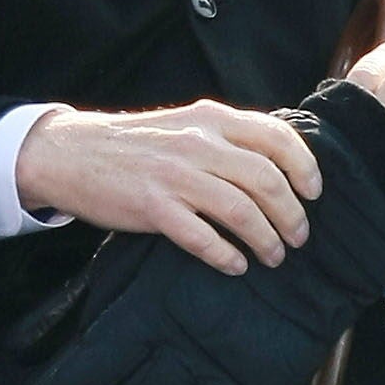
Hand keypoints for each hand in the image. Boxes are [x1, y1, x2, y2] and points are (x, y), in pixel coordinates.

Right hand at [13, 99, 320, 275]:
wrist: (70, 153)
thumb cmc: (133, 144)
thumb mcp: (183, 124)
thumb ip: (224, 137)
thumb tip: (274, 165)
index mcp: (210, 119)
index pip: (276, 137)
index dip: (304, 167)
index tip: (314, 193)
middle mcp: (197, 143)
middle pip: (267, 180)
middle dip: (292, 215)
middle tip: (298, 237)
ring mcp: (175, 176)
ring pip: (242, 210)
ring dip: (266, 239)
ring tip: (273, 256)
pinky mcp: (153, 207)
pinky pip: (203, 237)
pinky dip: (226, 255)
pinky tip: (235, 265)